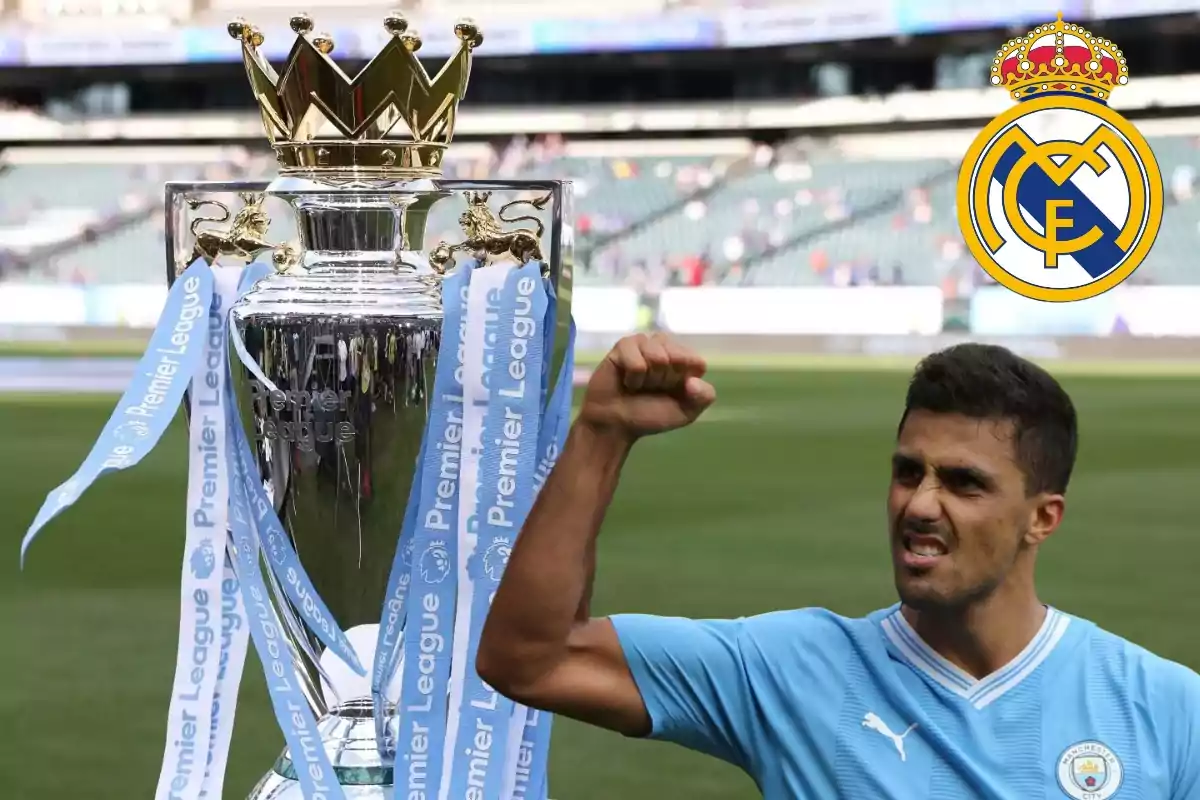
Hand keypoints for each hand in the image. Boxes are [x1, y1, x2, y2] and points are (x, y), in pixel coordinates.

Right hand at [578, 332, 715, 440]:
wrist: (615, 424)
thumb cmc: (649, 417)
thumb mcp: (685, 413)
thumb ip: (703, 397)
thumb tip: (693, 381)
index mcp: (684, 361)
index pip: (696, 362)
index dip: (684, 380)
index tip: (671, 391)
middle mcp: (666, 348)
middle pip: (678, 356)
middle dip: (665, 379)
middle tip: (651, 388)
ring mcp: (644, 344)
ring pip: (658, 355)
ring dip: (648, 378)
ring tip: (638, 385)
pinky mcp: (623, 346)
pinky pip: (636, 358)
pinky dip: (633, 376)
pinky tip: (626, 381)